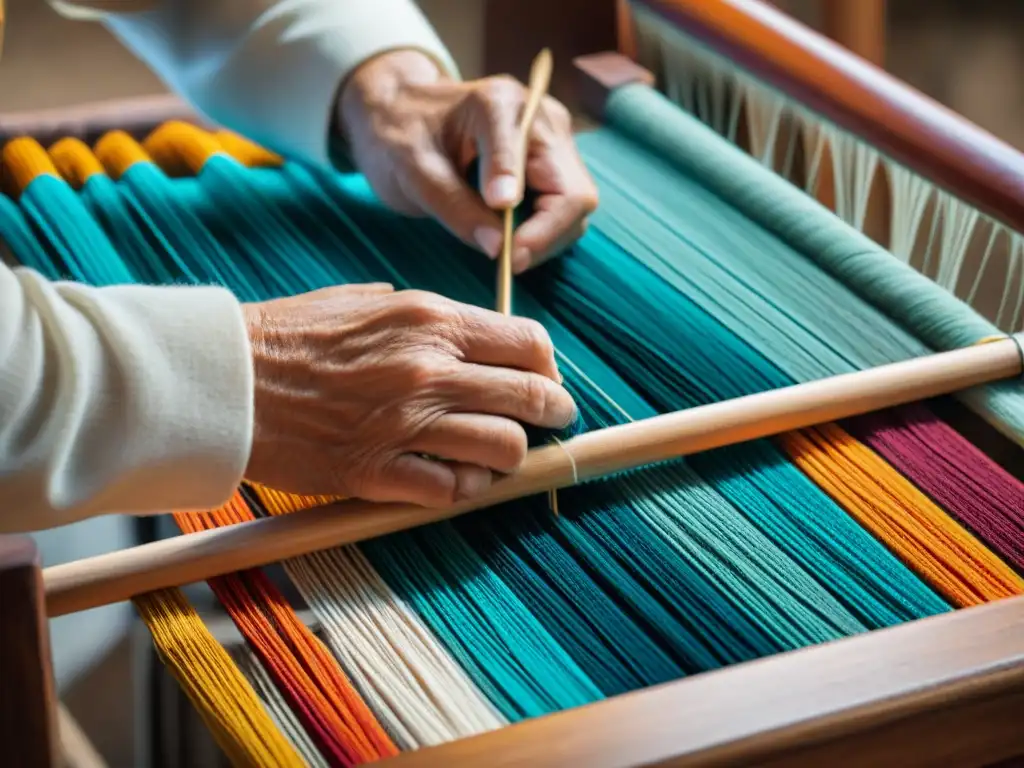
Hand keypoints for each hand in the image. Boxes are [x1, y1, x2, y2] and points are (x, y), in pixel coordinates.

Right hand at [241, 284, 575, 506]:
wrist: (224, 381)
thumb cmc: (289, 337)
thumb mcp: (364, 302)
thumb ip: (421, 316)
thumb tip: (462, 332)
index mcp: (429, 320)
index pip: (529, 343)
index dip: (549, 369)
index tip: (546, 384)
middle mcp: (429, 368)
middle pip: (531, 397)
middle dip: (553, 415)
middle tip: (551, 425)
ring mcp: (406, 422)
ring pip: (504, 449)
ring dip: (509, 458)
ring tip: (497, 458)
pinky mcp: (378, 471)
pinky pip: (452, 491)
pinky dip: (462, 491)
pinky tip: (452, 482)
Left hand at [338, 50, 598, 272]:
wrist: (399, 111)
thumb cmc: (400, 135)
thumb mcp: (412, 173)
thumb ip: (455, 207)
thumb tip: (499, 249)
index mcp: (499, 105)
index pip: (533, 170)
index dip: (532, 222)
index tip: (508, 253)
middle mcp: (538, 116)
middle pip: (573, 194)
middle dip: (545, 237)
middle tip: (508, 265)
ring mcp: (551, 137)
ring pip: (574, 204)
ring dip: (546, 238)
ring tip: (507, 255)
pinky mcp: (552, 158)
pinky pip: (563, 206)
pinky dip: (543, 231)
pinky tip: (512, 239)